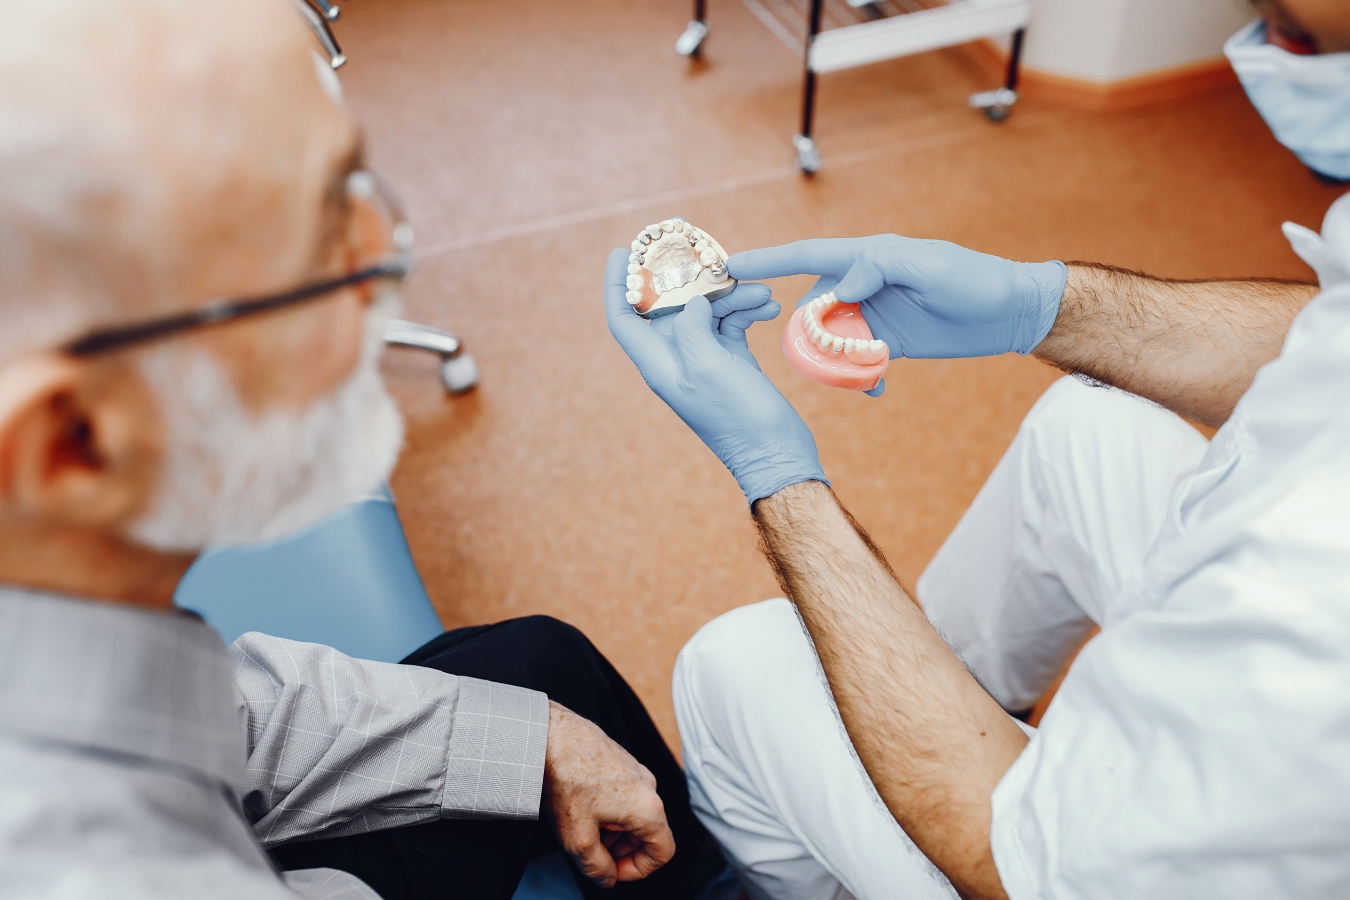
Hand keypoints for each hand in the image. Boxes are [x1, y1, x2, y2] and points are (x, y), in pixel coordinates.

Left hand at [544, 701, 673, 887]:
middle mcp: (648, 786)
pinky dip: (609, 811)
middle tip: (594, 854)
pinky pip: (624, 795)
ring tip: (584, 830)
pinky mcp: (622, 760)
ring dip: (614, 831)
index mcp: (647, 808)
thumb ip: (597, 868)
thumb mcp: (578, 839)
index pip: (663, 853)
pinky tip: (582, 808)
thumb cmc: (566, 780)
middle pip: (648, 834)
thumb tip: (607, 877)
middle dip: (622, 851)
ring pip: (635, 814)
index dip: (639, 871)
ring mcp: (636, 770)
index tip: (613, 871)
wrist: (550, 736)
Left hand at [605, 247, 827, 504]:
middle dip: (685, 275)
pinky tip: (769, 307)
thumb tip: (693, 300)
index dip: (617, 284)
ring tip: (762, 291)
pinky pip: (731, 323)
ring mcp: (704, 359)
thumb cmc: (738, 418)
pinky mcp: (730, 360)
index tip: (623, 252)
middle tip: (701, 244)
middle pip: (669, 304)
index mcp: (658, 363)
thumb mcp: (708, 366)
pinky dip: (747, 310)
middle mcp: (676, 359)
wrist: (777, 454)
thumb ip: (691, 326)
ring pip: (707, 309)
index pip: (623, 318)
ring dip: (732, 294)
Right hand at [729, 236, 1066, 393]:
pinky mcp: (889, 340)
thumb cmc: (974, 280)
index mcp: (867, 257)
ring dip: (833, 361)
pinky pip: (857, 360)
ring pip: (832, 338)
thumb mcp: (930, 268)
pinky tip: (874, 387)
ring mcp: (874, 313)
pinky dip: (859, 376)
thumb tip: (838, 287)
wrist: (1012, 312)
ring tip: (855, 375)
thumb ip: (880, 267)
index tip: (730, 267)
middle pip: (813, 307)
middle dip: (804, 333)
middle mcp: (864, 283)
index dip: (768, 261)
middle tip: (816, 356)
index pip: (808, 257)